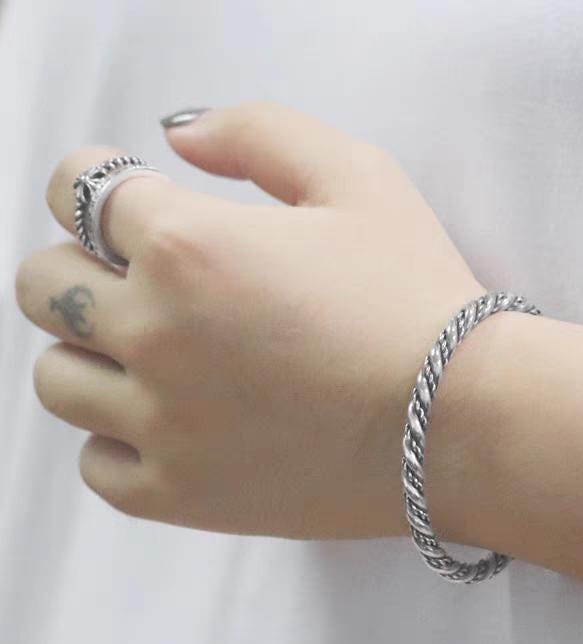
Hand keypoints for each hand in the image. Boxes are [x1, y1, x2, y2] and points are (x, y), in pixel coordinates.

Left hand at [15, 101, 485, 539]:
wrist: (460, 421)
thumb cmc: (418, 298)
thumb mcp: (359, 177)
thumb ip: (258, 131)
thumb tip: (178, 138)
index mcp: (189, 246)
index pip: (75, 192)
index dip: (95, 184)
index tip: (127, 200)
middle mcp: (157, 335)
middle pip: (44, 287)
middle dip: (82, 266)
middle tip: (141, 277)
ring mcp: (163, 425)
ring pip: (56, 380)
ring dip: (92, 354)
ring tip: (156, 354)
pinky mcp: (184, 496)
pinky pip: (98, 464)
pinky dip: (117, 438)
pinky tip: (171, 422)